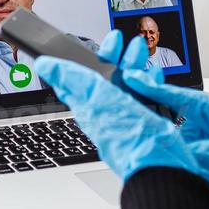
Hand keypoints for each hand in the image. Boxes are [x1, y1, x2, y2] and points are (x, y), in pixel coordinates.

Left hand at [35, 32, 208, 184]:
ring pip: (128, 86)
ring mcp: (126, 120)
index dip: (93, 54)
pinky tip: (156, 79)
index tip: (110, 40)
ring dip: (136, 67)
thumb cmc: (132, 139)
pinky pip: (144, 101)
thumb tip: (44, 64)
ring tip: (146, 55)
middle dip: (121, 57)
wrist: (163, 168)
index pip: (83, 75)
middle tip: (133, 44)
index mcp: (91, 105)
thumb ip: (74, 80)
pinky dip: (150, 85)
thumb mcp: (99, 100)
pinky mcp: (144, 127)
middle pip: (109, 77)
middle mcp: (106, 112)